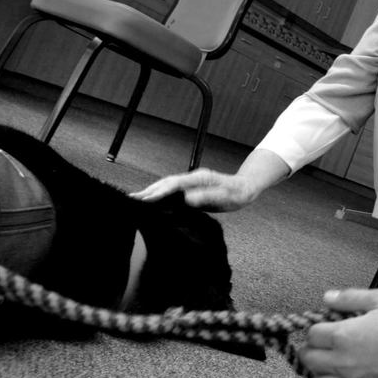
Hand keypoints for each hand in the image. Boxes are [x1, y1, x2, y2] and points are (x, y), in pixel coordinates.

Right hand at [129, 168, 258, 210]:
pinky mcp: (192, 187)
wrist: (246, 186)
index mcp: (199, 178)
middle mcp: (193, 177)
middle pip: (166, 183)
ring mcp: (192, 181)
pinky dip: (159, 193)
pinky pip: (172, 189)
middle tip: (131, 200)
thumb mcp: (226, 196)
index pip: (174, 185)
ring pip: (167, 185)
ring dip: (151, 191)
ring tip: (136, 200)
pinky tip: (152, 200)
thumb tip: (188, 199)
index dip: (159, 192)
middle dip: (149, 191)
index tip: (145, 200)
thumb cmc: (238, 193)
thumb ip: (208, 197)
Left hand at [301, 287, 377, 377]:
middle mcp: (343, 360)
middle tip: (323, 341)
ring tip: (332, 359)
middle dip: (312, 348)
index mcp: (344, 335)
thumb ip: (350, 297)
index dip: (317, 326)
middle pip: (308, 358)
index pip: (312, 333)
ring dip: (320, 369)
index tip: (326, 324)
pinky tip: (345, 374)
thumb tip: (328, 297)